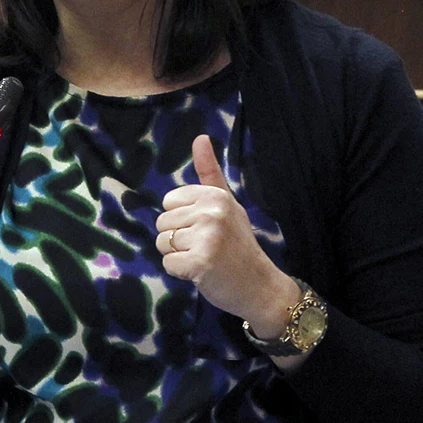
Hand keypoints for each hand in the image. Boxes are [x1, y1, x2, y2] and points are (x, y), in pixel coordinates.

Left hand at [154, 135, 298, 332]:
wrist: (260, 285)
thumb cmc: (238, 244)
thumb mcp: (227, 204)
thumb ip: (210, 172)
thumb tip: (200, 136)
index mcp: (215, 196)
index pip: (169, 202)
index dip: (182, 219)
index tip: (205, 228)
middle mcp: (211, 212)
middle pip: (162, 223)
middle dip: (178, 239)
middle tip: (205, 247)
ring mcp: (207, 238)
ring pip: (162, 243)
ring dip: (178, 256)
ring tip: (203, 259)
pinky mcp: (200, 263)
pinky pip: (168, 264)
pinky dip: (180, 273)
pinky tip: (201, 273)